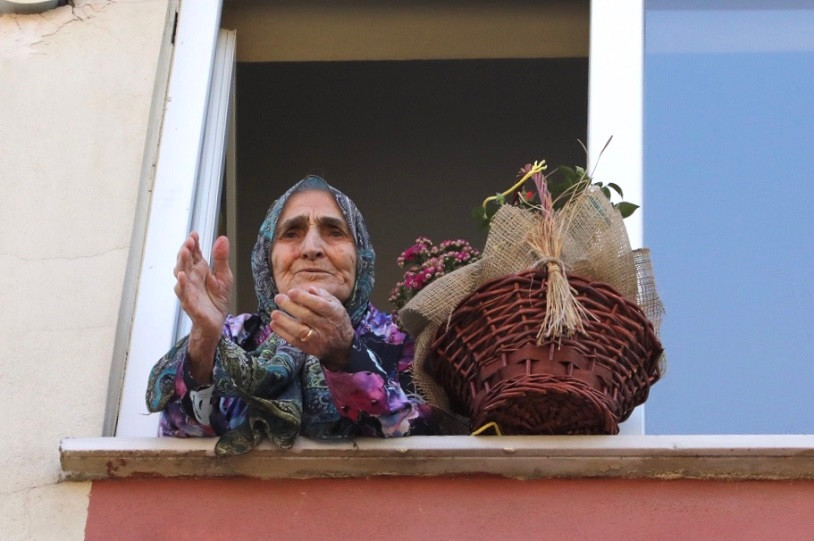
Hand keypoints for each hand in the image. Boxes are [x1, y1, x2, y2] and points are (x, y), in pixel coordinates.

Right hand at [174, 232, 232, 382]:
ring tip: (185, 253)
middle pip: (184, 262)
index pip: (194, 254)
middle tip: (189, 241)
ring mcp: (189, 290)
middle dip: (185, 251)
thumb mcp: (224, 276)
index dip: (193, 244)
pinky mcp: (190, 303)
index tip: (194, 234)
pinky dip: (182, 285)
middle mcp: (191, 278)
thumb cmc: (217, 299)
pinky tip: (181, 277)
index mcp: (199, 270)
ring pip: (181, 275)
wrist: (216, 322)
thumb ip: (221, 259)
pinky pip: (184, 293)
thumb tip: (222, 238)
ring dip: (181, 264)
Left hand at [270, 287, 354, 370]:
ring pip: (300, 330)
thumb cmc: (336, 320)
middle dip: (290, 306)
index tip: (291, 292)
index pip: (319, 305)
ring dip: (284, 321)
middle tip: (278, 298)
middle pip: (307, 316)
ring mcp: (318, 339)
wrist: (341, 347)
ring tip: (274, 313)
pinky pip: (294, 341)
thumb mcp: (336, 305)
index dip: (304, 298)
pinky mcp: (309, 349)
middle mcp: (327, 327)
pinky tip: (274, 324)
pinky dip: (282, 332)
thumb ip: (323, 295)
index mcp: (334, 313)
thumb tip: (309, 288)